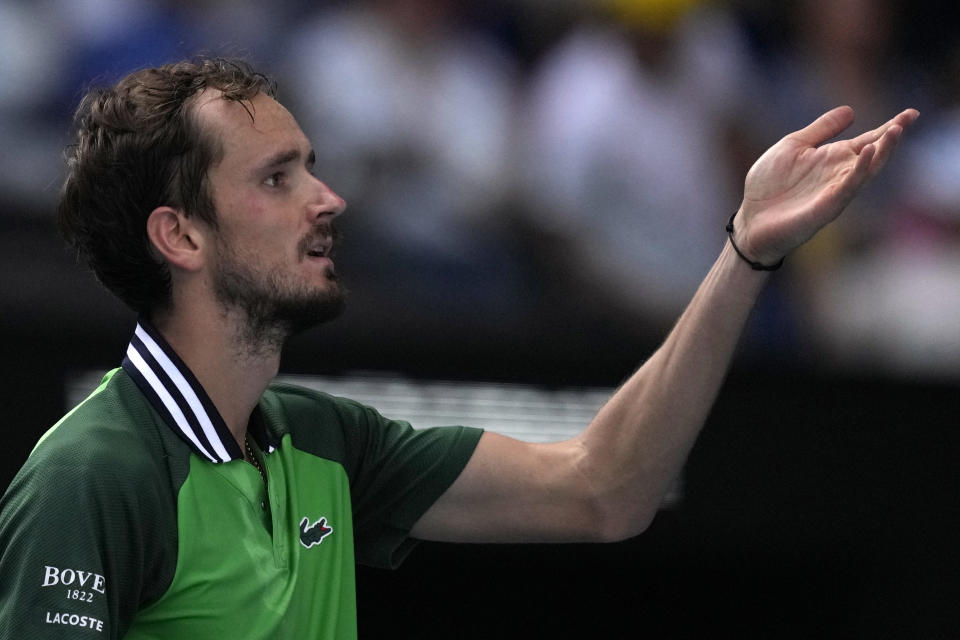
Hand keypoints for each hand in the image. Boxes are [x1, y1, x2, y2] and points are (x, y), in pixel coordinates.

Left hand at [732, 106, 918, 265]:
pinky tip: (868, 153)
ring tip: (894, 130)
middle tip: (909, 118)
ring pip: (866, 171)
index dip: (889, 127)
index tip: (911, 113)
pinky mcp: (826, 207)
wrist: (751, 219)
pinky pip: (848, 187)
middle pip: (874, 154)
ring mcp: (835, 191)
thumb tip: (851, 111)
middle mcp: (839, 174)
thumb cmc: (769, 185)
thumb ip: (821, 130)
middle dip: (892, 136)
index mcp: (833, 158)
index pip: (868, 140)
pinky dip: (859, 171)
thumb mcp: (793, 146)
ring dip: (882, 152)